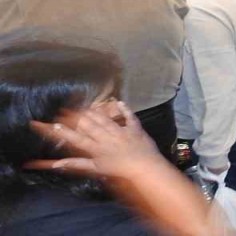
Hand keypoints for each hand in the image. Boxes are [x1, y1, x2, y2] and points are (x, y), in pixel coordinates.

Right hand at [27, 102, 166, 179]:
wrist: (144, 168)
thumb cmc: (119, 171)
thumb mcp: (95, 169)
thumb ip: (76, 164)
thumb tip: (56, 164)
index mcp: (96, 149)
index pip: (77, 139)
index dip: (65, 132)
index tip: (54, 124)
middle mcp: (107, 138)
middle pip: (89, 126)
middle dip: (76, 117)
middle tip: (65, 110)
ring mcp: (121, 131)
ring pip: (104, 120)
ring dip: (94, 112)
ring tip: (83, 106)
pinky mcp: (134, 128)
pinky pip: (129, 117)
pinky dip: (125, 109)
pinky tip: (119, 102)